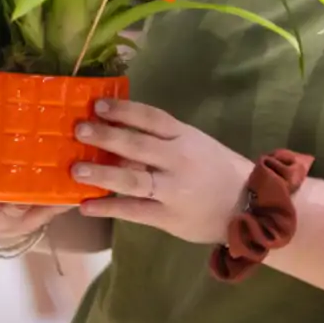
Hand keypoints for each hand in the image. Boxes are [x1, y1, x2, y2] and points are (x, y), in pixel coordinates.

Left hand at [72, 99, 252, 244]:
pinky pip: (135, 211)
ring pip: (133, 179)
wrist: (247, 206)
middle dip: (106, 136)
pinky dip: (109, 207)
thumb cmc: (216, 169)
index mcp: (184, 137)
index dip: (124, 110)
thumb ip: (163, 139)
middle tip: (78, 130)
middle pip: (137, 145)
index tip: (98, 105)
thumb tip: (119, 130)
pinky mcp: (168, 217)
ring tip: (76, 170)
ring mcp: (172, 190)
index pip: (151, 118)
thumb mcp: (195, 144)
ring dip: (103, 173)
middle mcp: (177, 160)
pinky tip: (86, 206)